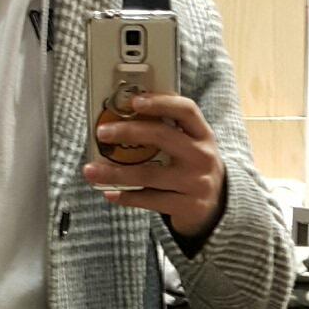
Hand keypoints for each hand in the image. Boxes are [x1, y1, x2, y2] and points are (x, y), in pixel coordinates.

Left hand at [83, 93, 226, 242]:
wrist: (217, 207)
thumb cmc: (193, 169)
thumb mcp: (192, 145)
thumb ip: (169, 130)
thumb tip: (123, 116)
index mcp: (203, 135)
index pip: (186, 109)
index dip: (160, 102)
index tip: (134, 100)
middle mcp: (202, 156)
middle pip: (162, 136)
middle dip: (128, 132)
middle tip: (102, 132)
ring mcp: (196, 183)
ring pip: (149, 174)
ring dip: (115, 172)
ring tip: (91, 170)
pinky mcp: (187, 206)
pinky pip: (150, 200)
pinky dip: (126, 197)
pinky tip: (110, 193)